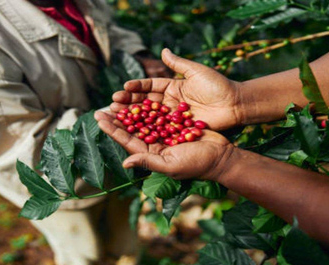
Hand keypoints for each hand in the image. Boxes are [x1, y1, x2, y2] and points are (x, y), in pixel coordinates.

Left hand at [94, 110, 233, 180]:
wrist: (221, 156)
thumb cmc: (197, 164)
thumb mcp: (170, 165)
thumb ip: (148, 161)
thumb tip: (125, 162)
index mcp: (150, 154)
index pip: (126, 140)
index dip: (112, 129)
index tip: (99, 118)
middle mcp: (154, 144)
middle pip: (131, 129)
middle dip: (117, 118)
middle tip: (103, 107)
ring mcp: (164, 134)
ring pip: (143, 120)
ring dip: (130, 110)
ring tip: (117, 99)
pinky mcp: (175, 125)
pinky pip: (158, 113)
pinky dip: (148, 106)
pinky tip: (139, 97)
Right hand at [113, 48, 243, 130]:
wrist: (235, 104)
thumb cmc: (218, 85)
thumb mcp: (197, 71)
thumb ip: (178, 63)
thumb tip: (163, 51)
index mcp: (172, 87)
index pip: (150, 87)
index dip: (136, 88)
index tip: (123, 88)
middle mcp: (170, 102)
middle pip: (145, 103)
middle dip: (128, 103)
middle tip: (113, 104)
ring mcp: (173, 116)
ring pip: (149, 116)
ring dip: (133, 117)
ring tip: (117, 116)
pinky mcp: (178, 128)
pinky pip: (160, 129)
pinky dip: (147, 129)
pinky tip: (133, 130)